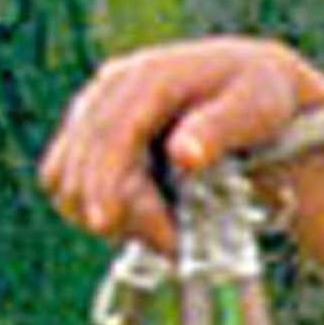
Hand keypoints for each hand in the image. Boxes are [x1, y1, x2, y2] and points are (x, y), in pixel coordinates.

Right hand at [39, 37, 323, 254]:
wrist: (249, 82)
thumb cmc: (260, 96)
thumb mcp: (256, 108)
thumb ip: (220, 128)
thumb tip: (183, 155)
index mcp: (149, 78)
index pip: (108, 134)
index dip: (101, 180)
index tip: (106, 222)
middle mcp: (110, 88)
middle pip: (81, 162)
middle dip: (120, 212)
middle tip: (174, 247)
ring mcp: (94, 109)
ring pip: (63, 177)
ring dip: (105, 214)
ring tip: (167, 233)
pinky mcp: (88, 131)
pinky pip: (67, 180)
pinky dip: (96, 207)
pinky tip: (146, 219)